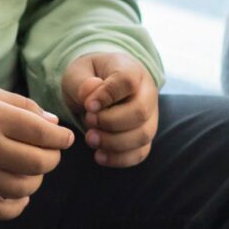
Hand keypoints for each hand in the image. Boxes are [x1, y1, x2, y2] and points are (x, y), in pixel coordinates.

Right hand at [0, 83, 75, 220]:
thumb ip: (23, 106)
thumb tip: (54, 124)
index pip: (43, 134)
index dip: (62, 138)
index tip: (65, 138)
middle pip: (39, 163)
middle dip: (52, 158)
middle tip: (48, 152)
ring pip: (24, 188)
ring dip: (35, 180)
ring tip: (30, 170)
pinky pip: (0, 211)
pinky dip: (17, 206)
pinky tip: (19, 195)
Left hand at [63, 51, 159, 169]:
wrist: (98, 87)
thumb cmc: (88, 78)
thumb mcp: (78, 73)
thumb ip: (82, 82)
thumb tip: (91, 93)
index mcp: (131, 70)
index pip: (127, 81)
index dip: (107, 95)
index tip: (88, 105)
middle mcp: (147, 93)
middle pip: (140, 112)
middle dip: (110, 123)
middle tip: (89, 122)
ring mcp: (150, 116)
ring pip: (143, 135)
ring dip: (114, 143)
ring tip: (90, 139)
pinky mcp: (144, 137)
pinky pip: (140, 153)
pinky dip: (120, 159)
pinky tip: (99, 155)